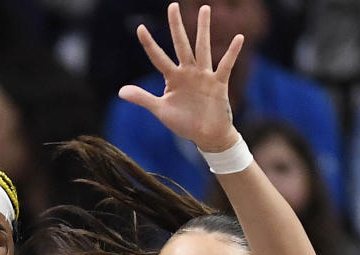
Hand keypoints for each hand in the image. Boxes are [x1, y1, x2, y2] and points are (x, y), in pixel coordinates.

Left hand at [118, 4, 243, 153]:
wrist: (207, 136)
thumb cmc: (184, 123)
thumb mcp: (161, 111)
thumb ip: (143, 98)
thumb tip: (121, 91)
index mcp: (173, 78)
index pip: (158, 58)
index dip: (149, 44)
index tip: (140, 28)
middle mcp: (188, 72)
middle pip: (181, 45)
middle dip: (176, 26)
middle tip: (173, 6)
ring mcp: (204, 76)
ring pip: (202, 48)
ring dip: (203, 30)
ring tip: (205, 9)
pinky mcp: (218, 83)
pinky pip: (226, 65)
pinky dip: (232, 53)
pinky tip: (239, 38)